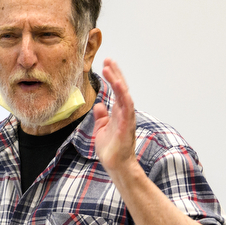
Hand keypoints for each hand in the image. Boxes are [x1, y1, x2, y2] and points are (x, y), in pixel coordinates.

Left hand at [89, 58, 142, 178]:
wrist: (116, 165)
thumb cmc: (111, 149)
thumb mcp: (101, 129)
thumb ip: (101, 116)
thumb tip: (99, 105)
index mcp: (118, 112)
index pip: (116, 91)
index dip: (112, 77)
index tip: (106, 65)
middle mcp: (124, 112)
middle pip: (121, 88)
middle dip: (115, 73)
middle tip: (108, 59)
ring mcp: (127, 117)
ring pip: (124, 93)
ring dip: (118, 79)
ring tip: (110, 66)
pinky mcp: (126, 124)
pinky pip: (126, 106)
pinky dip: (122, 94)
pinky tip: (117, 84)